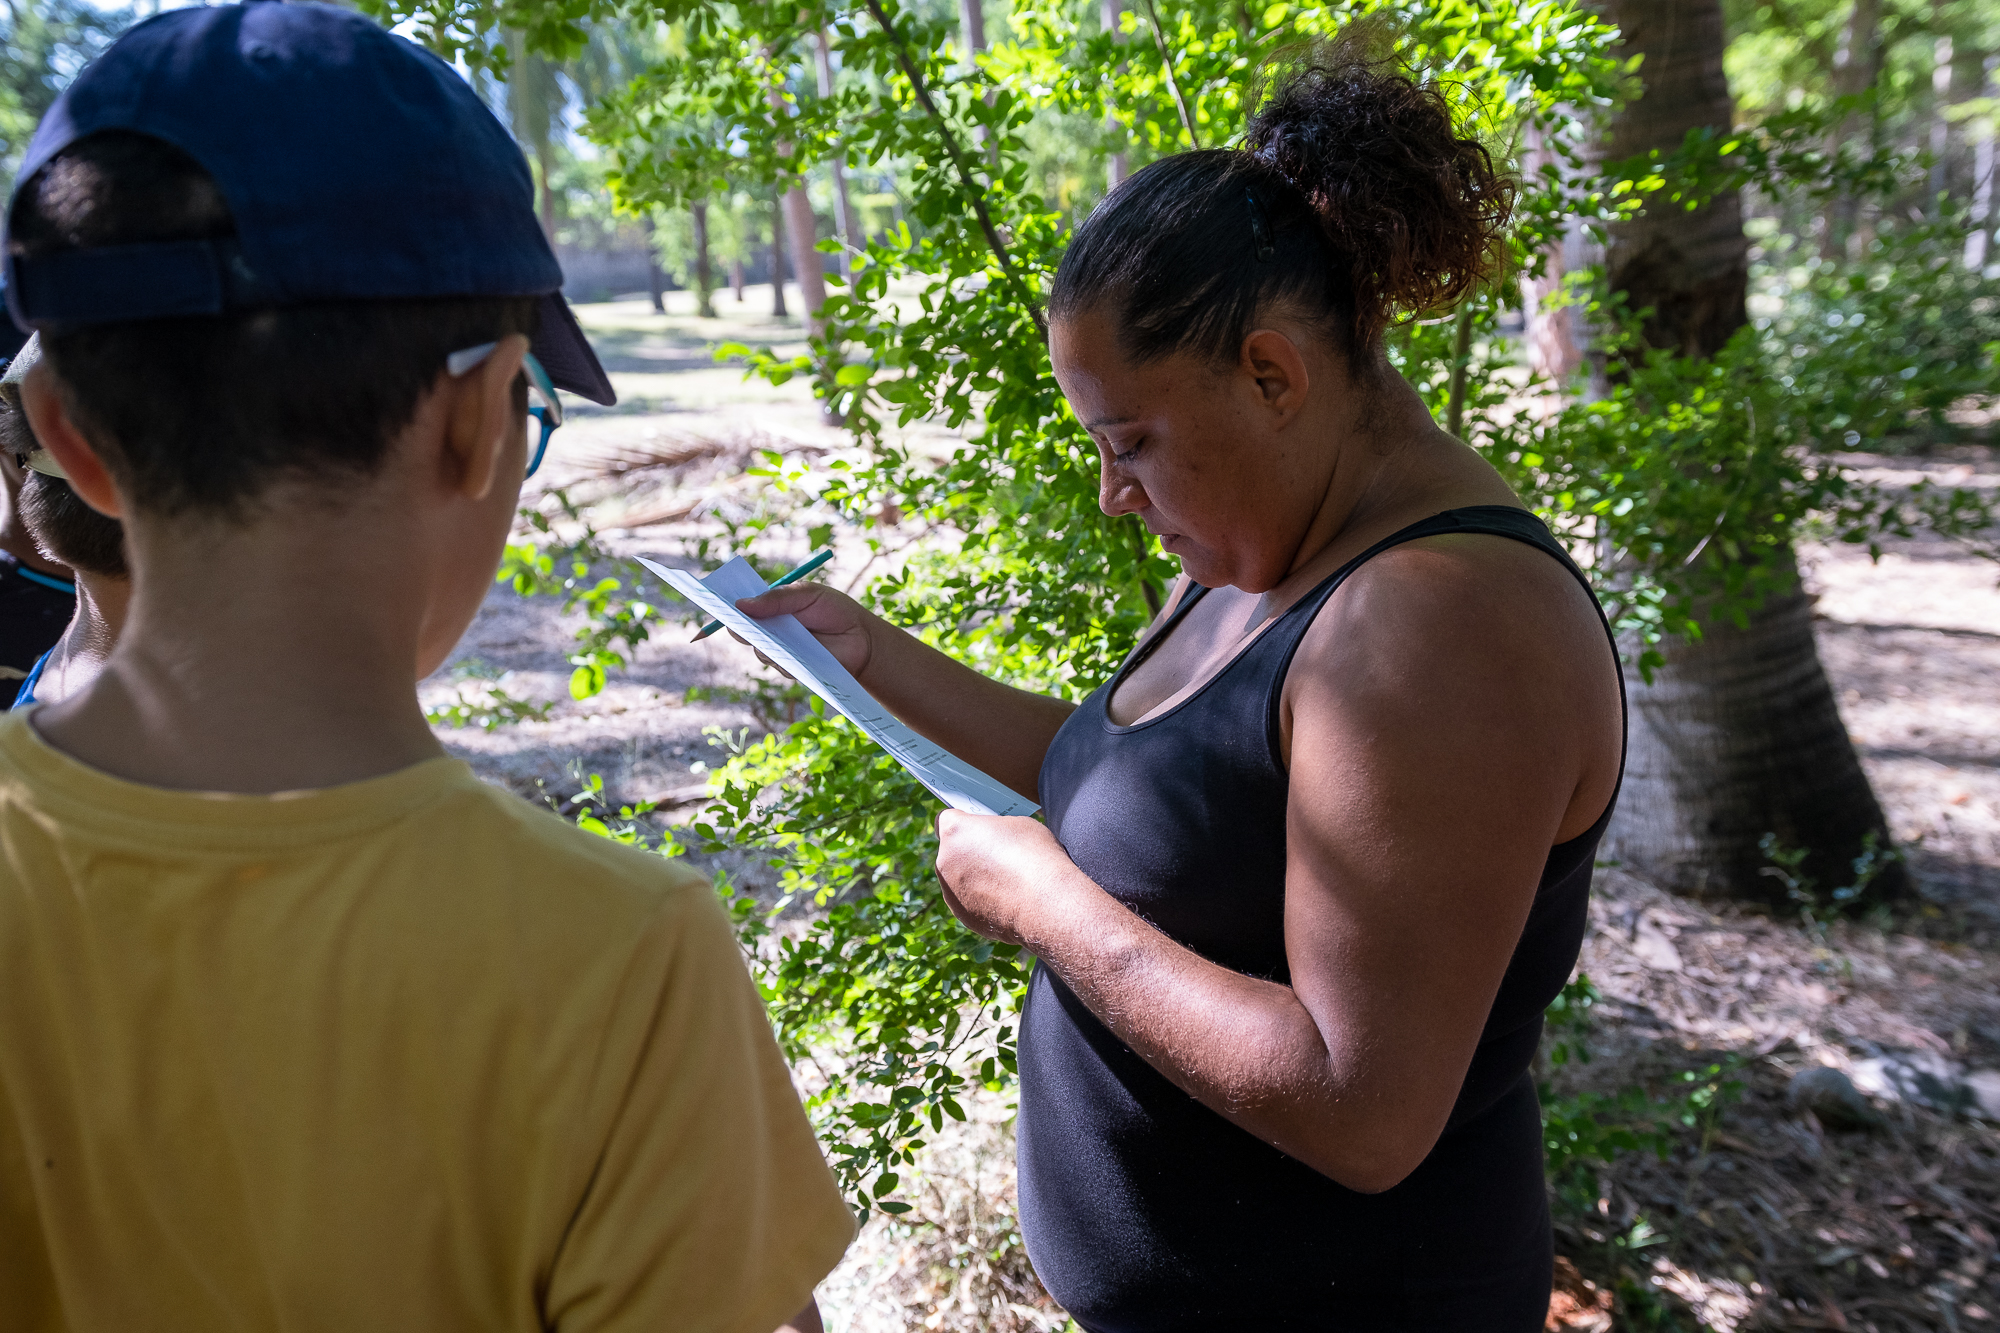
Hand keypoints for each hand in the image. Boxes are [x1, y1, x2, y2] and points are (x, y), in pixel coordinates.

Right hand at [736, 582, 874, 677]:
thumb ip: (777, 599)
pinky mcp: (792, 669)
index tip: (716, 601)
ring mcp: (780, 651)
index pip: (743, 607)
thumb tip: (741, 605)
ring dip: (766, 645)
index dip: (728, 605)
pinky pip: (779, 666)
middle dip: (740, 628)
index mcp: (772, 608)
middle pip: (743, 632)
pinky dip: (784, 659)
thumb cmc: (836, 611)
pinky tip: (797, 653)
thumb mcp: (807, 595)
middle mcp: (771, 631)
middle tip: (739, 623)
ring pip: (760, 652)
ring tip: (779, 636)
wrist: (862, 639)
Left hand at [934, 810, 1081, 947]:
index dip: (963, 823)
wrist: (1045, 903)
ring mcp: (951, 892)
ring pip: (959, 880)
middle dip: (970, 853)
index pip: (946, 819)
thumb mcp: (1018, 825)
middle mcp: (944, 861)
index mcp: (955, 831)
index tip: (977, 829)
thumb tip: (994, 838)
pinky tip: (1008, 901)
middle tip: (998, 856)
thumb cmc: (1035, 857)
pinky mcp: (963, 915)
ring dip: (975, 879)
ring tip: (1007, 882)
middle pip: (952, 852)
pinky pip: (969, 903)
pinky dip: (983, 902)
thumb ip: (995, 829)